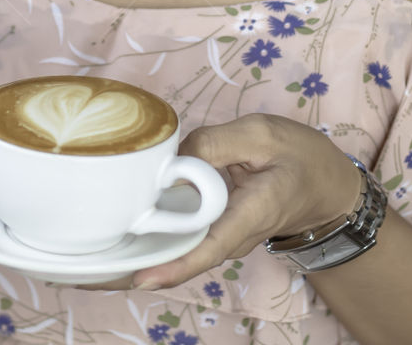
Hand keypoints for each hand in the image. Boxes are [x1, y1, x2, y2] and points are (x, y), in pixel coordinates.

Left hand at [77, 113, 361, 290]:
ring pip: (180, 249)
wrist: (327, 187)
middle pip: (184, 257)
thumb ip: (218, 143)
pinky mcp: (216, 225)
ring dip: (140, 255)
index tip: (140, 277)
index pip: (209, 247)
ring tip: (87, 262)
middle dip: (139, 266)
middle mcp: (233, 235)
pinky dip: (153, 240)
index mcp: (250, 213)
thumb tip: (174, 161)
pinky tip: (119, 238)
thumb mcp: (263, 134)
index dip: (174, 265)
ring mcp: (224, 234)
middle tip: (84, 272)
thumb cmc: (300, 158)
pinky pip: (183, 237)